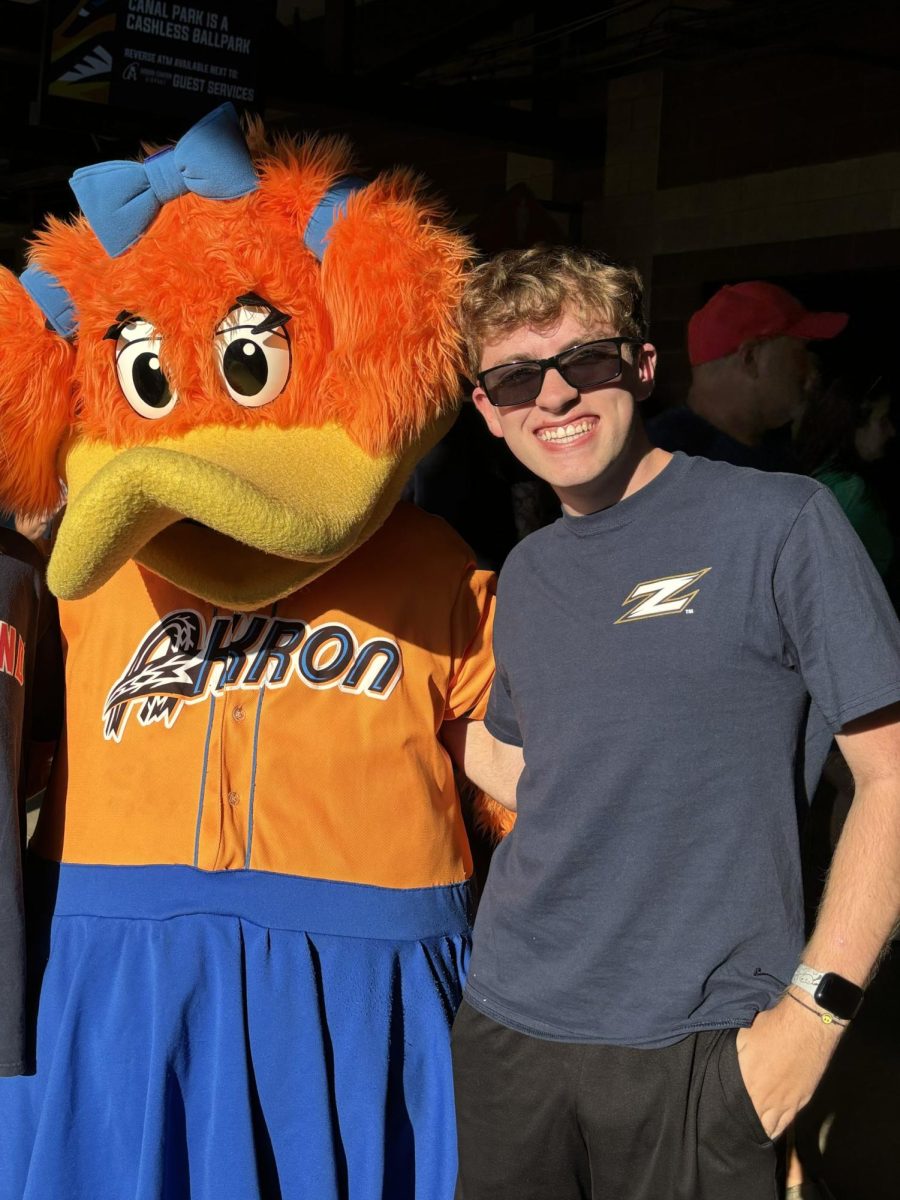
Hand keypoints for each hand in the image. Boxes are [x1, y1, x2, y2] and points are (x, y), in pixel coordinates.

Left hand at [735, 992, 843, 1138]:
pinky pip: (788, 1122)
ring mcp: (787, 1102)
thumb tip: (725, 1071)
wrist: (806, 1026)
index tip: (724, 1117)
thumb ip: (735, 1061)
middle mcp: (767, 1099)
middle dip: (746, 1125)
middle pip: (754, 1122)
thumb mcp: (742, 1040)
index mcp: (748, 1084)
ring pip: (772, 1127)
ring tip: (753, 1130)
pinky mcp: (802, 1100)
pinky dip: (778, 1127)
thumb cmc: (771, 1027)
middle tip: (737, 1127)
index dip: (730, 1115)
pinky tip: (773, 1128)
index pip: (736, 1109)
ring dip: (762, 1129)